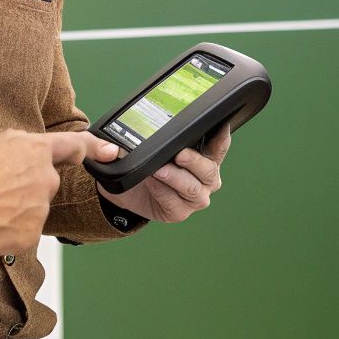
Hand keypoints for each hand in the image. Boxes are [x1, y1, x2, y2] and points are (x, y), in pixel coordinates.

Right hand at [0, 130, 94, 255]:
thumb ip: (12, 153)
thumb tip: (18, 160)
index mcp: (30, 148)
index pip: (71, 145)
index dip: (93, 147)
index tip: (110, 151)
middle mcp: (42, 175)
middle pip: (44, 183)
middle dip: (25, 189)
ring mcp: (39, 205)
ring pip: (32, 209)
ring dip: (15, 211)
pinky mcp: (32, 232)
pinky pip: (24, 231)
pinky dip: (9, 231)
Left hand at [99, 124, 231, 222]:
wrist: (129, 190)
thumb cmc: (146, 164)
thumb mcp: (145, 146)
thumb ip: (140, 138)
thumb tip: (116, 143)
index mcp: (205, 157)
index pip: (219, 146)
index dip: (222, 138)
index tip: (221, 127)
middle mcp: (205, 179)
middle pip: (209, 170)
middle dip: (195, 161)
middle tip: (180, 154)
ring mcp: (195, 197)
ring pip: (193, 189)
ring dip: (176, 178)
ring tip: (159, 170)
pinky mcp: (180, 212)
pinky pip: (175, 203)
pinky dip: (162, 192)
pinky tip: (152, 183)